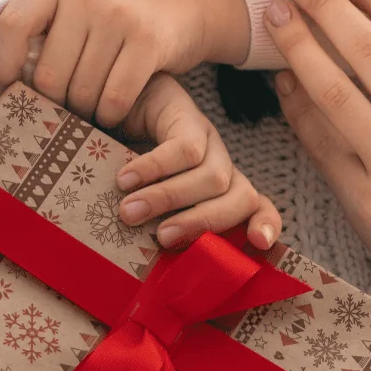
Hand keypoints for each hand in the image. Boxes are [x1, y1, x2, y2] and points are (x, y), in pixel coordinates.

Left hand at [0, 0, 248, 126]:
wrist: (188, 4)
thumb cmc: (118, 4)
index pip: (10, 25)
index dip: (1, 66)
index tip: (6, 91)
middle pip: (48, 74)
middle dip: (54, 102)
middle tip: (63, 108)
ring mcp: (119, 16)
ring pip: (81, 91)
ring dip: (83, 112)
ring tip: (88, 109)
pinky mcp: (150, 42)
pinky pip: (114, 99)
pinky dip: (110, 116)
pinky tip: (112, 112)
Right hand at [111, 74, 281, 249]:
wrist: (108, 106)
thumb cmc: (123, 167)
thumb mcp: (142, 201)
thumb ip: (154, 227)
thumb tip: (147, 264)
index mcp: (220, 189)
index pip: (258, 207)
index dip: (263, 224)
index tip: (259, 244)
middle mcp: (220, 163)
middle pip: (240, 198)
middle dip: (202, 223)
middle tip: (160, 239)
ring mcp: (207, 138)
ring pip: (213, 177)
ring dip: (169, 199)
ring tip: (129, 211)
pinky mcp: (187, 115)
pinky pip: (184, 150)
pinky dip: (152, 169)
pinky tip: (125, 179)